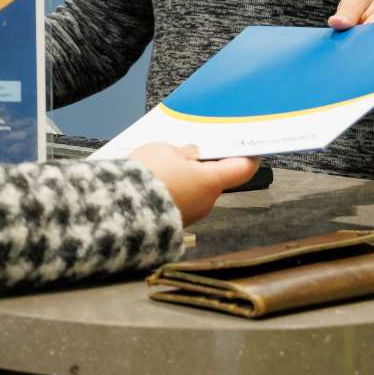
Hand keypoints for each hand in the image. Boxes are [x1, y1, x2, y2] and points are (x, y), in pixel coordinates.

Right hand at [128, 143, 258, 226]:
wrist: (121, 211)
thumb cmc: (148, 177)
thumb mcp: (164, 151)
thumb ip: (182, 152)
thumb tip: (191, 154)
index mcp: (211, 182)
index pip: (242, 169)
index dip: (248, 157)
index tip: (252, 149)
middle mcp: (207, 202)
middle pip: (213, 180)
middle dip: (201, 167)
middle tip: (184, 153)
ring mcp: (191, 216)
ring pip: (194, 192)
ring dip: (184, 180)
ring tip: (160, 169)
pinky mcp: (173, 225)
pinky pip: (178, 203)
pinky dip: (171, 193)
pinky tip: (152, 184)